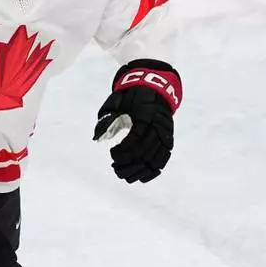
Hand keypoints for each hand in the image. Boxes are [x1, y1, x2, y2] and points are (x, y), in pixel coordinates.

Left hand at [93, 59, 180, 182]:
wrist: (154, 88)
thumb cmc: (131, 96)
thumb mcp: (116, 102)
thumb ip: (107, 118)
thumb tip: (97, 137)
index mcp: (146, 113)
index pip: (136, 138)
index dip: (124, 150)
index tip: (112, 154)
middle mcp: (159, 125)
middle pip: (145, 151)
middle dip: (129, 163)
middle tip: (115, 167)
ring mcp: (165, 133)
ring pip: (155, 158)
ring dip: (139, 170)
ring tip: (124, 174)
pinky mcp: (168, 140)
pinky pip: (163, 159)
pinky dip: (153, 171)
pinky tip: (141, 177)